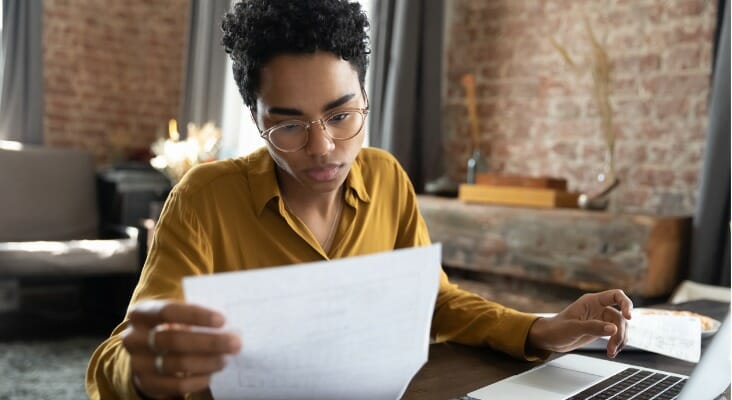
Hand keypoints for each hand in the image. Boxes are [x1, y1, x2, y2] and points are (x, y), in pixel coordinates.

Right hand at [121, 300, 240, 398]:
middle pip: (174, 340)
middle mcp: (134, 338)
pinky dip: (198, 380)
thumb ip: (194, 316)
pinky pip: (176, 385)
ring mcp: (138, 363)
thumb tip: (228, 322)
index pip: (168, 311)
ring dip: (206, 362)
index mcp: (141, 314)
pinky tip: (211, 374)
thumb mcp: (175, 317)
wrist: (146, 355)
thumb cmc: (170, 328)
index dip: (196, 315)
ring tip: (225, 359)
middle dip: (209, 342)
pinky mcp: (147, 384)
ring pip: (176, 364)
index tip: (222, 320)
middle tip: (234, 343)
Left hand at [527, 289, 632, 357]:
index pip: (615, 295)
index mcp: (591, 301)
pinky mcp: (600, 329)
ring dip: (619, 340)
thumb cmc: (556, 329)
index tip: (628, 317)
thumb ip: (593, 327)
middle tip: (612, 347)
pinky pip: (615, 334)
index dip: (626, 304)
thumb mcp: (573, 328)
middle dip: (620, 333)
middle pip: (620, 316)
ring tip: (611, 352)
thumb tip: (613, 329)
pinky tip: (612, 352)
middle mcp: (598, 308)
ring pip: (620, 327)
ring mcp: (600, 319)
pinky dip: (616, 343)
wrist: (549, 339)